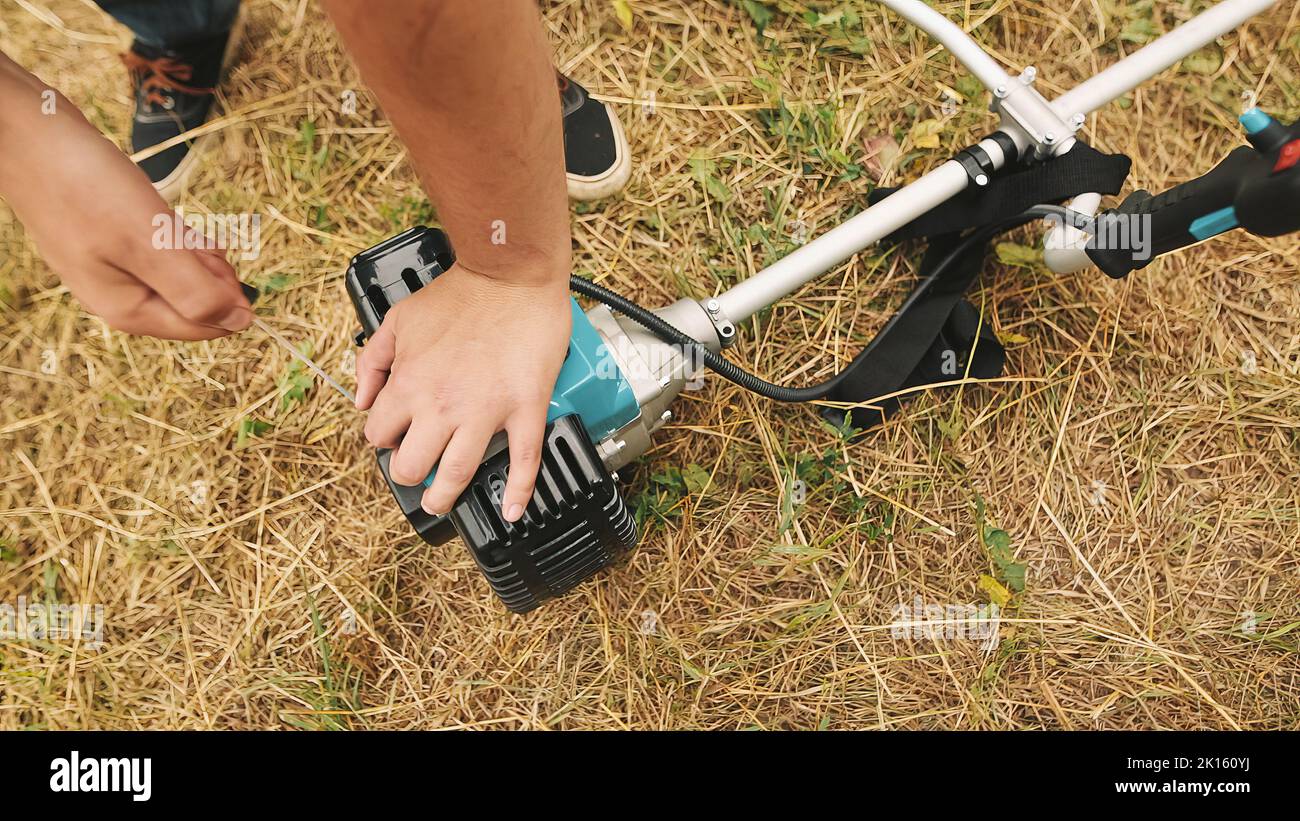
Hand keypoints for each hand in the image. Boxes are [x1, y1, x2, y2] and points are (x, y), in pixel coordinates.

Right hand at [0, 62, 250, 339]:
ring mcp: (116, 269)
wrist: (28, 136)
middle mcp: (122, 298)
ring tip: (164, 218)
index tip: (215, 256)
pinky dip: (173, 233)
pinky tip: (161, 212)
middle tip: (181, 231)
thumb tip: (241, 322)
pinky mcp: (115, 241)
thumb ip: (196, 289)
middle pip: (197, 300)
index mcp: (130, 311)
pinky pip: (163, 249)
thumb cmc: (85, 187)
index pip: (206, 326)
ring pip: (183, 272)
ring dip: (191, 247)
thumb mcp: (150, 242)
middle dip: (207, 267)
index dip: (227, 294)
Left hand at [357, 264, 571, 520]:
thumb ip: (372, 360)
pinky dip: (519, 492)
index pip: (379, 434)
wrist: (511, 274)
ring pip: (457, 475)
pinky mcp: (524, 410)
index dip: (383, 440)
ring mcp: (485, 412)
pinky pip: (523, 461)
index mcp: (409, 384)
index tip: (394, 440)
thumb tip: (361, 399)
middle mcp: (442, 406)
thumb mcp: (398, 318)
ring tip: (440, 502)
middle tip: (415, 476)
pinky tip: (512, 510)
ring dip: (444, 497)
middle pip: (412, 465)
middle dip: (408, 476)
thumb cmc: (460, 292)